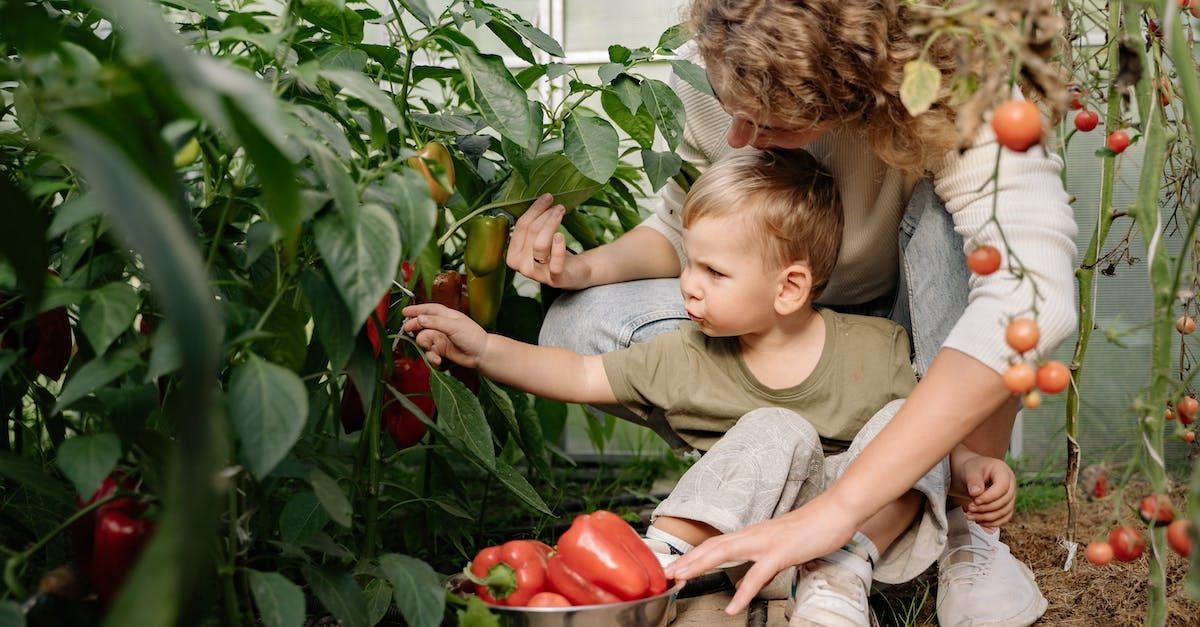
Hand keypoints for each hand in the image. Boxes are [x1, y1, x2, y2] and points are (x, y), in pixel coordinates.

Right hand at [400, 303, 488, 368]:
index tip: (405, 312)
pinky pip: (430, 352)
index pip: (429, 309)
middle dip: (415, 327)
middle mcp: (442, 326)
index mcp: (446, 315)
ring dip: (426, 346)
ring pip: (424, 340)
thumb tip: (419, 318)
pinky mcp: (441, 350)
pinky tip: (438, 360)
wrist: (481, 354)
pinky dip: (431, 357)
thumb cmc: (472, 336)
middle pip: (422, 324)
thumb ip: (435, 322)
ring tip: (432, 350)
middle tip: (408, 330)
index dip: (416, 309)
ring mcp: (441, 338)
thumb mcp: (454, 326)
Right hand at [506, 193, 591, 288]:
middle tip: (558, 205)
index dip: (534, 210)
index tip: (548, 197)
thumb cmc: (554, 251)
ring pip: (540, 244)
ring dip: (552, 224)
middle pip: (531, 233)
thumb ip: (533, 222)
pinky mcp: (555, 279)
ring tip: (562, 212)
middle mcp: (521, 266)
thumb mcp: (539, 236)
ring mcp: (537, 275)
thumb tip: (540, 197)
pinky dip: (558, 248)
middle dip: (546, 215)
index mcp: (512, 254)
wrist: (574, 271)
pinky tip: (561, 235)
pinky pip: (554, 263)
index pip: (520, 227)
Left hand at [663, 495, 854, 614]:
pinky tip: (733, 607)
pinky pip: (757, 575)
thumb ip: (761, 564)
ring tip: (683, 579)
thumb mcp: (781, 548)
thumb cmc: (812, 529)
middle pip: (712, 546)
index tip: (677, 566)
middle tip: (668, 573)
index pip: (716, 543)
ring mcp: (765, 542)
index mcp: (753, 534)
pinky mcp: (780, 553)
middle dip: (687, 559)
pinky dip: (742, 593)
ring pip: (724, 552)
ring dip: (700, 565)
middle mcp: (754, 535)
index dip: (694, 554)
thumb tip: (746, 580)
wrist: (836, 513)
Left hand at [960, 454, 1015, 527]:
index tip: (975, 501)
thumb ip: (973, 480)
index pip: (1002, 488)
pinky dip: (992, 522)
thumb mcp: (970, 471)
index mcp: (1004, 472)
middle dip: (985, 508)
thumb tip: (976, 493)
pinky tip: (978, 521)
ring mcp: (1011, 496)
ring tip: (970, 516)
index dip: (989, 497)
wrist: (972, 474)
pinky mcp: (1007, 506)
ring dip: (987, 517)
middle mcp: (1011, 485)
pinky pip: (1004, 518)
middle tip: (969, 509)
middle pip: (1004, 501)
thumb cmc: (972, 470)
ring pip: (1005, 512)